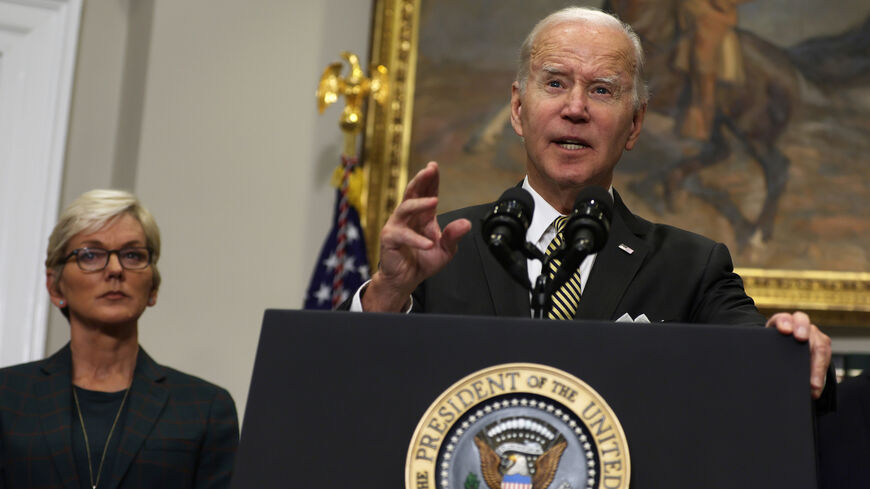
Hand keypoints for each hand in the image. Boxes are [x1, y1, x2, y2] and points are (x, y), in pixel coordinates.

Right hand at [362, 161, 470, 311]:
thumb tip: (466, 224)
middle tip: (429, 169)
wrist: (406, 279)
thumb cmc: (423, 261)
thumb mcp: (446, 249)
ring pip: (405, 207)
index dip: (431, 179)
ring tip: (434, 201)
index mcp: (423, 215)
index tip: (434, 166)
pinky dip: (416, 239)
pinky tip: (428, 244)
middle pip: (413, 192)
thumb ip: (454, 236)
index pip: (427, 192)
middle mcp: (408, 216)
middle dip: (421, 180)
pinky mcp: (389, 238)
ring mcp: (397, 225)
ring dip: (420, 203)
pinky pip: (403, 235)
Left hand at [766, 311, 830, 398]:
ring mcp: (814, 334)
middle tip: (803, 355)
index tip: (785, 331)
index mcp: (783, 321)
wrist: (782, 348)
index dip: (785, 322)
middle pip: (807, 329)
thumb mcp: (767, 345)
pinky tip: (816, 388)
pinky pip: (826, 359)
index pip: (784, 317)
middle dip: (807, 344)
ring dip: (818, 367)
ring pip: (820, 346)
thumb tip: (758, 365)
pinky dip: (821, 375)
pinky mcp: (823, 345)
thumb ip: (765, 349)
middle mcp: (800, 325)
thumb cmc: (772, 347)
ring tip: (813, 385)